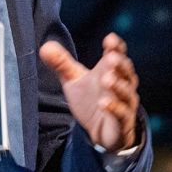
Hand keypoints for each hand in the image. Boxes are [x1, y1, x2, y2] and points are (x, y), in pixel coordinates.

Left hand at [41, 33, 142, 152]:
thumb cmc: (91, 100)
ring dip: (117, 85)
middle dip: (119, 64)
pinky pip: (122, 114)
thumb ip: (62, 64)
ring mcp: (125, 103)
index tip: (110, 39)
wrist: (101, 132)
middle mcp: (123, 85)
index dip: (115, 47)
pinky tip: (103, 103)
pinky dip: (114, 107)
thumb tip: (45, 46)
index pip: (118, 55)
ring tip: (107, 79)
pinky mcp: (123, 122)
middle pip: (126, 72)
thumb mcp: (74, 81)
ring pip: (125, 92)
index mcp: (112, 71)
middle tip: (110, 57)